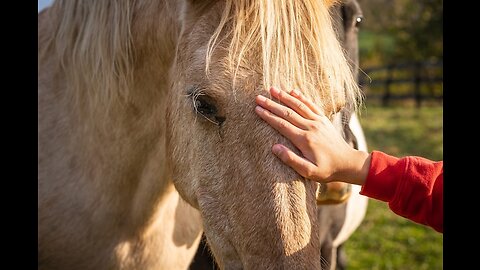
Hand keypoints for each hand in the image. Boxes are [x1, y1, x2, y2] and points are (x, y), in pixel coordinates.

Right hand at [254, 86, 370, 184]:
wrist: (348, 163)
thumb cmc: (327, 170)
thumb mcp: (308, 171)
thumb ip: (291, 160)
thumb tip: (274, 147)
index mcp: (304, 140)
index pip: (282, 125)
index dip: (269, 116)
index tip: (257, 109)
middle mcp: (311, 127)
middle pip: (287, 113)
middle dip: (272, 104)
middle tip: (258, 97)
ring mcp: (318, 122)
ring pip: (298, 106)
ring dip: (284, 96)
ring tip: (272, 89)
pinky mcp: (323, 119)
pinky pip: (311, 105)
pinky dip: (301, 97)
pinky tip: (293, 91)